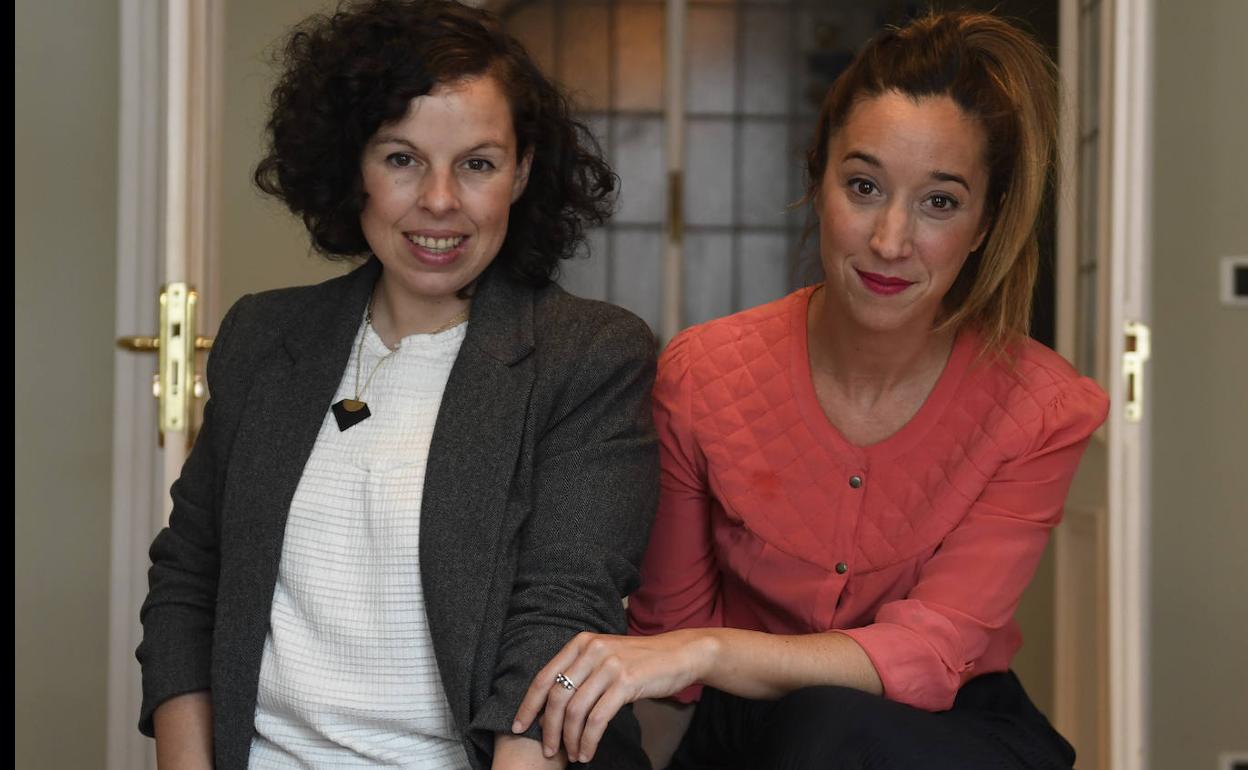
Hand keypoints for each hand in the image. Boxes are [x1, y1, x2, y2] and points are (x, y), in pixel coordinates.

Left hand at [512, 630, 714, 763]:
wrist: (679, 655)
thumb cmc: (641, 661)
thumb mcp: (605, 657)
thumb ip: (582, 672)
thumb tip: (554, 707)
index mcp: (580, 643)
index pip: (544, 676)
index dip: (529, 704)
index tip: (519, 726)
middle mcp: (591, 650)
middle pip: (556, 696)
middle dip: (549, 728)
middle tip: (549, 750)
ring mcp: (608, 665)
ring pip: (576, 710)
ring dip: (570, 739)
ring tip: (573, 755)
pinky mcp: (625, 682)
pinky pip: (598, 718)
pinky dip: (589, 740)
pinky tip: (588, 752)